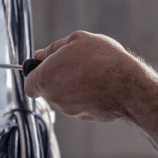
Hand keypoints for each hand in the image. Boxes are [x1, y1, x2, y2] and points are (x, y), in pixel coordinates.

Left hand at [25, 31, 157, 121]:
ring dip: (76, 87)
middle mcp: (55, 97)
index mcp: (47, 77)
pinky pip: (82, 105)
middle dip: (60, 78)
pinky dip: (89, 97)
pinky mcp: (86, 117)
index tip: (46, 69)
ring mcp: (71, 110)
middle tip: (79, 64)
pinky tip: (102, 86)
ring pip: (67, 97)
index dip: (36, 76)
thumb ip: (54, 48)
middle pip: (50, 89)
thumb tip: (40, 55)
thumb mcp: (77, 40)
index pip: (29, 84)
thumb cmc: (102, 59)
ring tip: (95, 73)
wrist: (128, 85)